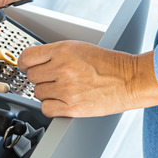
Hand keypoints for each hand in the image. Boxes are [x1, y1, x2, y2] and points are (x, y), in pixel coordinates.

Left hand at [18, 41, 157, 116]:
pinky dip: (52, 107)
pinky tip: (63, 101)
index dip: (26, 64)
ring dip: (48, 93)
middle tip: (55, 78)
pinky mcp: (71, 107)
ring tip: (65, 89)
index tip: (28, 67)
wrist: (131, 80)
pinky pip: (46, 109)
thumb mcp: (79, 48)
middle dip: (41, 78)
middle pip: (31, 76)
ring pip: (38, 93)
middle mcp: (62, 68)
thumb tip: (33, 62)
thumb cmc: (109, 64)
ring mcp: (66, 89)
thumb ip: (55, 53)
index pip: (27, 58)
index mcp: (63, 50)